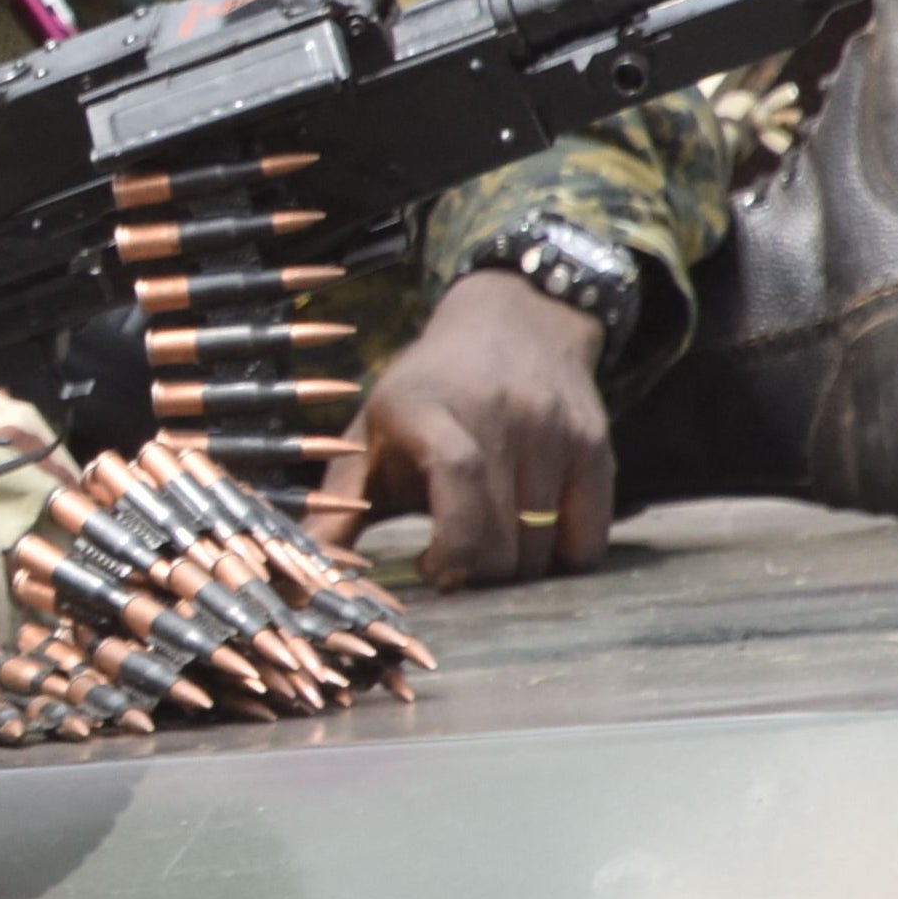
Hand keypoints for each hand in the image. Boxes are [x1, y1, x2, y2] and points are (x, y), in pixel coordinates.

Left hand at [359, 266, 615, 587]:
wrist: (513, 322)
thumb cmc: (424, 392)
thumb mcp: (370, 432)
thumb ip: (339, 505)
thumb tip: (302, 576)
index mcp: (431, 407)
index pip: (459, 475)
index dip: (450, 542)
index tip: (431, 570)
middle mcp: (501, 412)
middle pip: (502, 532)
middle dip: (474, 572)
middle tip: (451, 565)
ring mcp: (555, 429)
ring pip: (543, 545)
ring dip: (513, 569)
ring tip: (484, 545)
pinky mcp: (595, 445)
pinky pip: (588, 539)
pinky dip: (560, 559)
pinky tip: (529, 539)